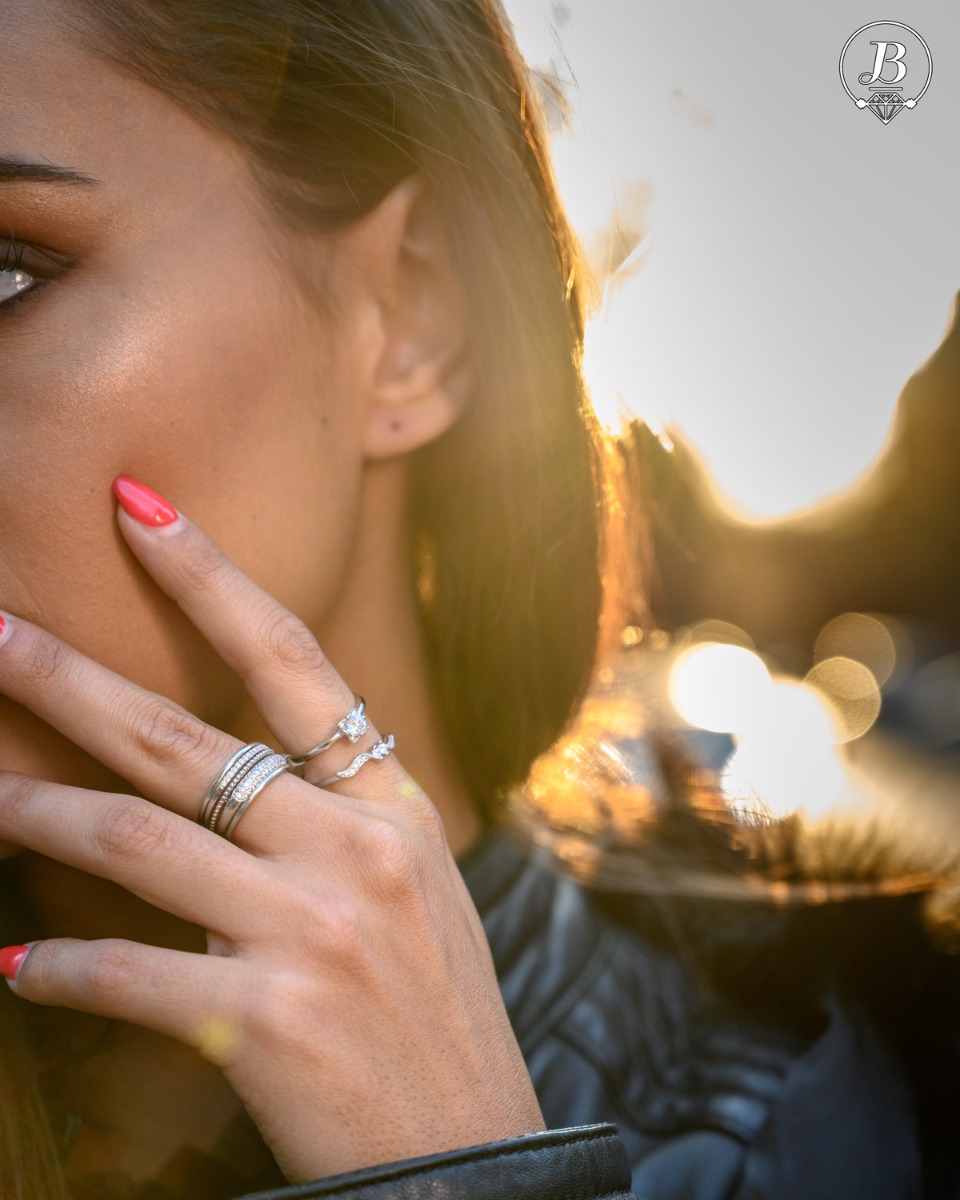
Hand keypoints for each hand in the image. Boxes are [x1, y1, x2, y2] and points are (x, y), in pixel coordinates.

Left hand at [0, 479, 543, 1182]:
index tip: (139, 506)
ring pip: (132, 840)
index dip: (209, 578)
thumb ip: (333, 822)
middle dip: (67, 676)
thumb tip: (220, 788)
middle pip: (181, 737)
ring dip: (33, 811)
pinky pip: (124, 971)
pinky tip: (13, 957)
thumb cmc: (434, 1009)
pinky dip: (55, 963)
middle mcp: (352, 848)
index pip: (292, 661)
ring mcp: (309, 929)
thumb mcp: (413, 885)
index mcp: (389, 804)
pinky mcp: (262, 1018)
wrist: (474, 1150)